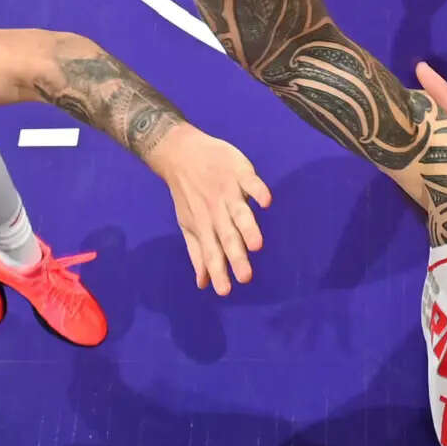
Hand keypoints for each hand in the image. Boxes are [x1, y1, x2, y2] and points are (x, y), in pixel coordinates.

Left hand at [153, 125, 272, 294]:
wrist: (180, 153)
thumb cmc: (189, 194)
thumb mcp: (189, 224)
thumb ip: (198, 253)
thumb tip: (203, 283)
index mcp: (205, 226)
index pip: (211, 253)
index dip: (218, 271)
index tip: (225, 291)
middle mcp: (216, 212)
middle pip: (228, 237)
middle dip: (236, 257)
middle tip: (246, 277)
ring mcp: (228, 192)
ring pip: (239, 213)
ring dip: (248, 228)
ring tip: (256, 245)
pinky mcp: (238, 172)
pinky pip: (250, 182)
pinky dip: (257, 191)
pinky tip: (266, 201)